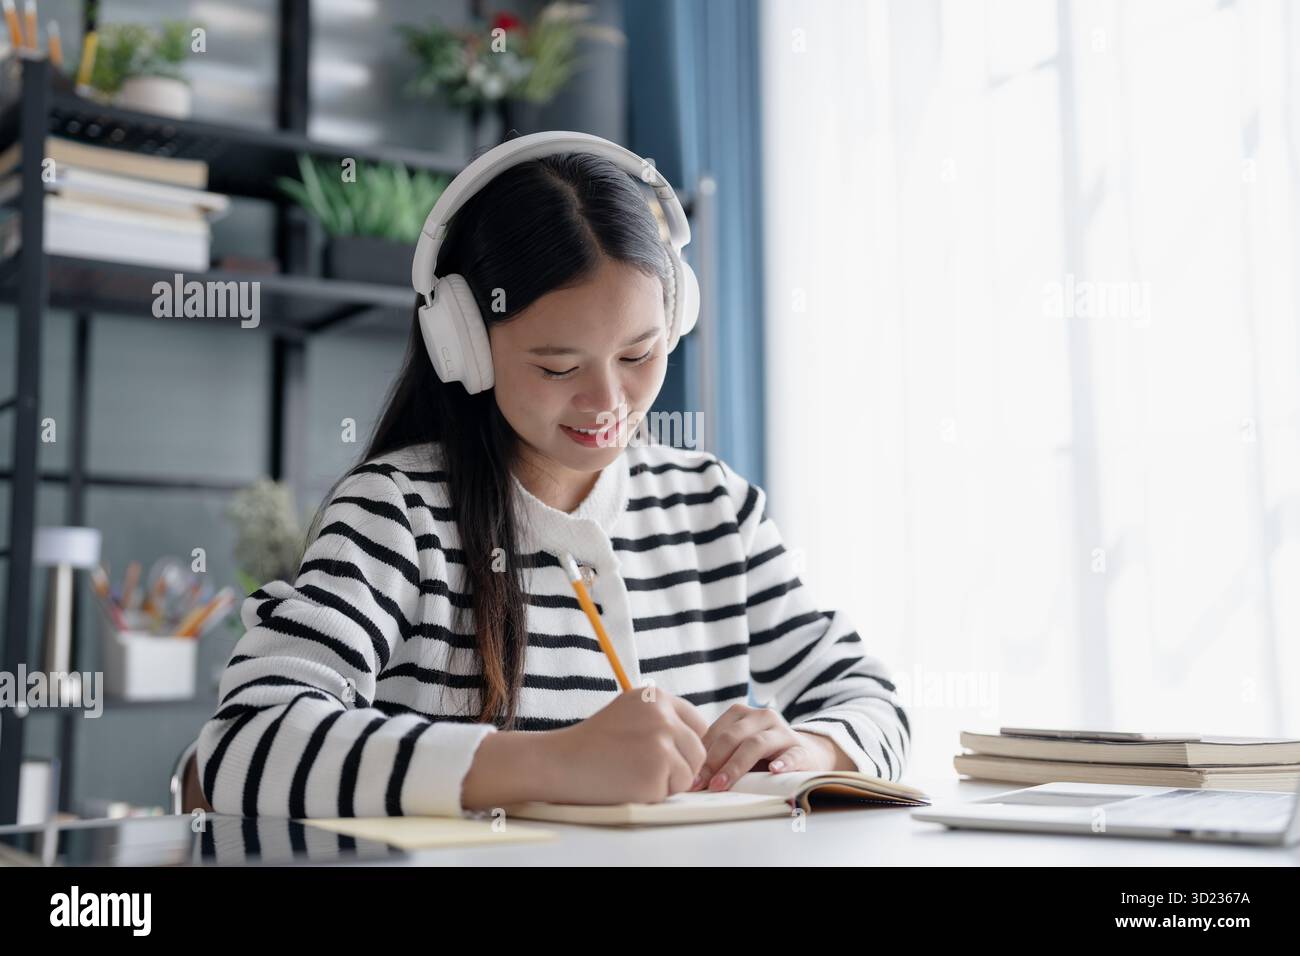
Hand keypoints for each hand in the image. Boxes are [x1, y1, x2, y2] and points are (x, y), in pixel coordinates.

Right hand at [542, 688, 707, 804]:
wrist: (561, 762)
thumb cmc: (592, 744)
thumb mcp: (628, 712)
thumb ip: (660, 718)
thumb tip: (697, 738)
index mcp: (657, 697)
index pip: (697, 725)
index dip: (685, 746)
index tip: (666, 755)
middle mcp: (664, 715)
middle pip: (698, 751)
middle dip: (680, 766)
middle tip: (645, 769)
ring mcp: (662, 741)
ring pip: (690, 773)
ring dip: (668, 782)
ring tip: (634, 774)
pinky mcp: (658, 768)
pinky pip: (674, 791)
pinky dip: (655, 794)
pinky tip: (629, 783)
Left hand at [688, 703, 844, 791]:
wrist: (806, 754)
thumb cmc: (764, 756)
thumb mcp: (739, 749)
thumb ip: (719, 757)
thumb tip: (691, 780)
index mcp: (741, 714)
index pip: (715, 732)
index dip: (700, 756)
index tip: (690, 778)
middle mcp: (761, 717)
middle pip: (732, 736)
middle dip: (713, 762)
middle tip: (701, 785)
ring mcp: (783, 731)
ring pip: (756, 743)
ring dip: (736, 765)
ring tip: (722, 783)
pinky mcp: (801, 749)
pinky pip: (791, 755)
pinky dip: (783, 762)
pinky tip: (773, 771)